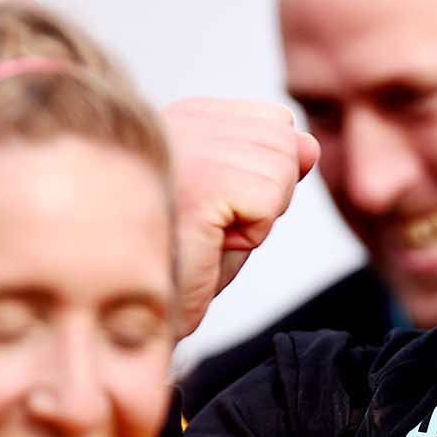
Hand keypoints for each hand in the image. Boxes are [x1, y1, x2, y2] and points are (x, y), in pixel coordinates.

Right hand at [160, 97, 320, 337]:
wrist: (125, 319)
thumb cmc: (176, 264)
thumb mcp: (234, 211)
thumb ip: (273, 172)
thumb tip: (310, 144)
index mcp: (187, 117)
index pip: (275, 124)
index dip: (262, 179)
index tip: (214, 209)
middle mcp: (181, 118)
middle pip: (284, 142)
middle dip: (265, 197)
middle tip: (211, 229)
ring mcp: (185, 144)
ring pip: (283, 169)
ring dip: (256, 219)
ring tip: (204, 237)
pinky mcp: (198, 181)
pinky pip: (269, 202)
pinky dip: (249, 236)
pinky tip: (205, 245)